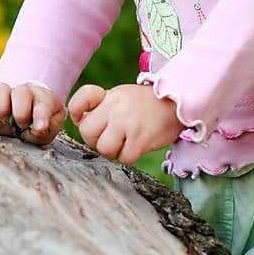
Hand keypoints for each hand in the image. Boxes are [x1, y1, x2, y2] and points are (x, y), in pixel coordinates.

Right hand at [0, 81, 65, 146]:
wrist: (24, 121)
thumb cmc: (36, 125)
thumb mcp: (46, 132)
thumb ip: (44, 132)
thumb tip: (37, 129)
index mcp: (44, 99)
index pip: (44, 102)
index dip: (41, 115)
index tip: (40, 128)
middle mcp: (24, 92)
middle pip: (21, 93)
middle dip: (21, 113)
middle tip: (21, 125)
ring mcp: (5, 94)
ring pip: (0, 89)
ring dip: (1, 106)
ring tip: (4, 119)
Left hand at [68, 82, 183, 164]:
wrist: (177, 104)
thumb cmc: (145, 104)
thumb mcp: (121, 96)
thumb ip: (100, 106)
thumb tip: (79, 121)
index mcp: (110, 96)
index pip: (80, 100)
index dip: (76, 112)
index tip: (80, 118)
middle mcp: (116, 108)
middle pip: (87, 132)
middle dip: (95, 140)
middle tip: (110, 137)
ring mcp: (127, 123)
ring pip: (104, 149)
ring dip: (113, 151)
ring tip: (125, 143)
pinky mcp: (141, 139)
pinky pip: (124, 158)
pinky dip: (129, 157)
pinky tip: (137, 147)